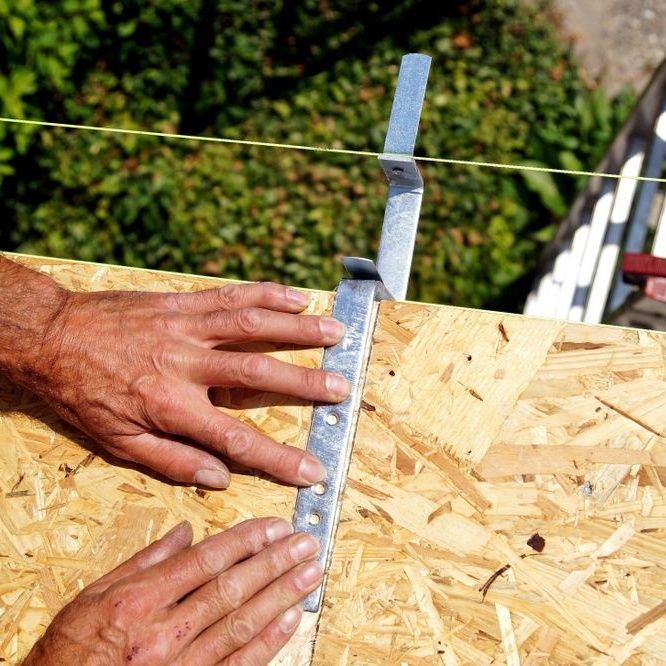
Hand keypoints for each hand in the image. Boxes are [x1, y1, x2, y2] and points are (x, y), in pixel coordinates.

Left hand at [20, 279, 348, 487]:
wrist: (51, 338)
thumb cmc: (84, 394)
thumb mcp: (117, 442)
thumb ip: (172, 461)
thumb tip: (218, 479)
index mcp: (172, 407)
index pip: (236, 440)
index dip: (278, 459)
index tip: (312, 471)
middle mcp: (187, 364)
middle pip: (257, 373)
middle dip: (304, 382)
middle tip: (341, 389)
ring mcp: (188, 327)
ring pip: (252, 325)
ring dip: (298, 328)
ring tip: (335, 332)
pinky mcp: (182, 302)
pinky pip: (231, 295)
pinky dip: (266, 294)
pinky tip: (296, 296)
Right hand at [23, 519, 321, 664]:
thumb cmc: (70, 652)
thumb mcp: (93, 595)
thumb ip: (144, 561)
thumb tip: (185, 532)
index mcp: (139, 600)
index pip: (207, 560)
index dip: (246, 541)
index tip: (274, 527)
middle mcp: (164, 632)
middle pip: (232, 588)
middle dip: (274, 562)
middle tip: (305, 544)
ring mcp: (181, 665)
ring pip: (242, 623)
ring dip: (281, 596)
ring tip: (309, 573)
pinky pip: (238, 665)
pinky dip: (268, 642)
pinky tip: (291, 618)